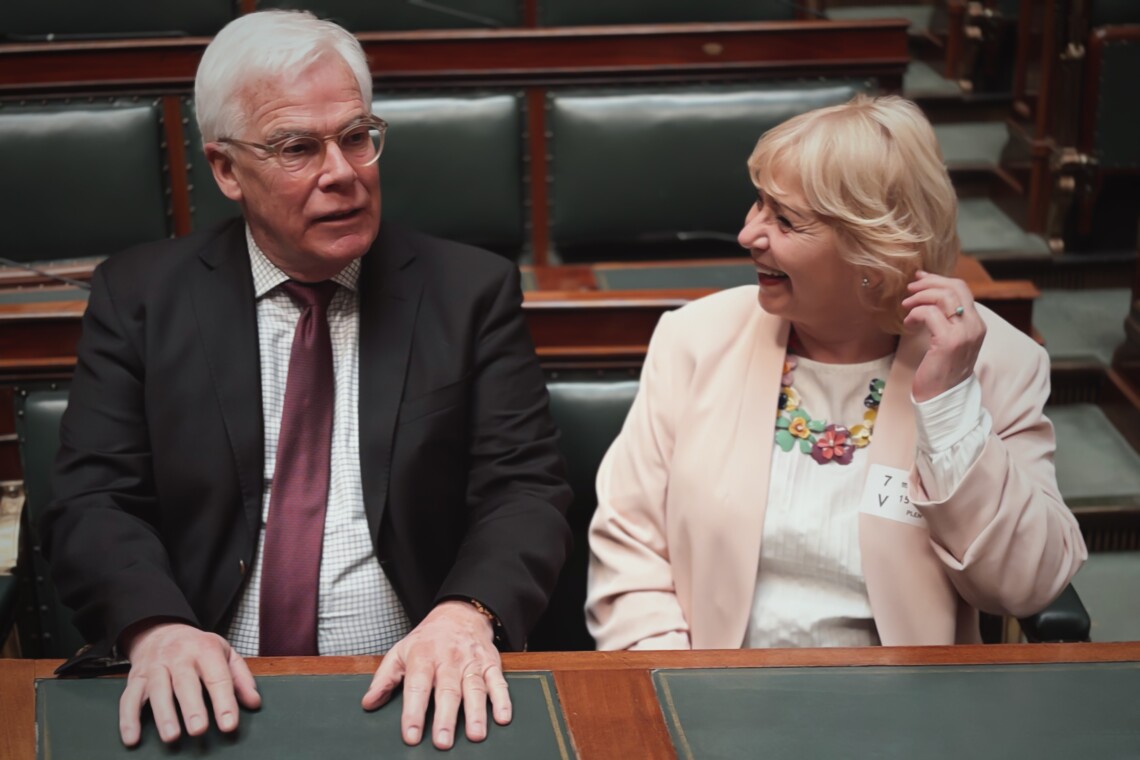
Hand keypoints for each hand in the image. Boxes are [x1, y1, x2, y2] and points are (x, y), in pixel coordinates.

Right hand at [118, 620, 260, 745]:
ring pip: (157, 690)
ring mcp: (155, 667)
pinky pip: (128, 698)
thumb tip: (254, 703)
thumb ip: (241, 678)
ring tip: (172, 736)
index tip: (229, 724)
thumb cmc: (198, 648)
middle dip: (192, 707)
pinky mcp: (135, 678)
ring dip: (163, 715)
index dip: (224, 701)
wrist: (161, 630)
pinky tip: (132, 739)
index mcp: (205, 649)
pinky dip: (128, 719)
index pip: (217, 676)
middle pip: (185, 682)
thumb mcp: (225, 653)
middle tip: (199, 730)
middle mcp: (179, 656)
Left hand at [361, 600, 510, 748]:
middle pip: (448, 690)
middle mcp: (449, 659)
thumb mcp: (400, 651)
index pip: (417, 686)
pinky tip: (502, 718)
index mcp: (423, 656)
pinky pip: (498, 682)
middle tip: (443, 742)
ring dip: (476, 713)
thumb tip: (368, 703)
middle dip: (446, 717)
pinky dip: (502, 700)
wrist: (459, 614)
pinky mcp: (490, 663)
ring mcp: (472, 661)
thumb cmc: (427, 640)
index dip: (413, 712)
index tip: (411, 734)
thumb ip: (384, 678)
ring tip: (475, 735)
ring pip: (475, 688)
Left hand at [902, 270, 985, 401]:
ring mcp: (964, 334)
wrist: (944, 398)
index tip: (920, 278)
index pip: (962, 289)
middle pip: (955, 288)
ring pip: (944, 297)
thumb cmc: (941, 369)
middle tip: (910, 288)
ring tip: (906, 305)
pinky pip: (931, 314)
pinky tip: (908, 323)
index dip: (939, 280)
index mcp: (976, 324)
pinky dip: (916, 313)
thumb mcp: (948, 340)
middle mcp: (974, 326)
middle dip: (929, 283)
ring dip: (920, 296)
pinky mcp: (948, 342)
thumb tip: (929, 296)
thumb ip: (945, 320)